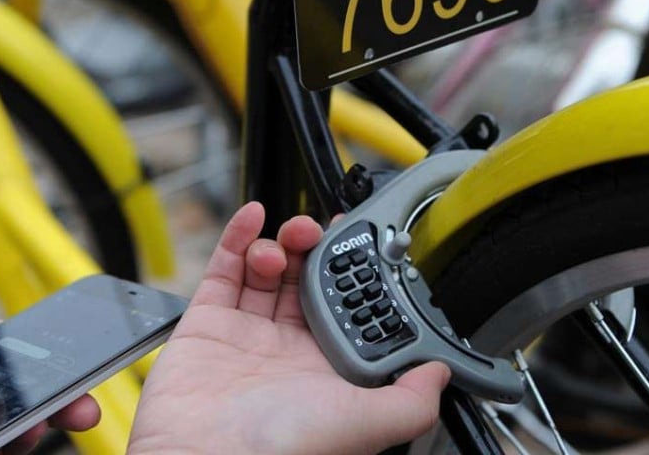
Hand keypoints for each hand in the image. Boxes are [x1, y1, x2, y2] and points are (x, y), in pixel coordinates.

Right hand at [128, 202, 449, 454]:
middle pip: (306, 281)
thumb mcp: (366, 423)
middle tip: (323, 232)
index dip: (353, 275)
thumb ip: (411, 400)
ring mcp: (245, 334)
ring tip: (292, 235)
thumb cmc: (281, 452)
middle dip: (318, 250)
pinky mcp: (207, 324)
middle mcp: (286, 350)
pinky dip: (239, 237)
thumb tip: (441, 374)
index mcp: (324, 370)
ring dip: (283, 242)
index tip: (361, 244)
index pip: (345, 308)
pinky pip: (224, 270)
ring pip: (268, 271)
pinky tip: (254, 216)